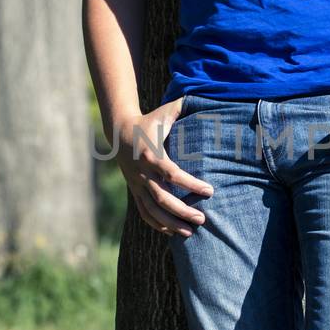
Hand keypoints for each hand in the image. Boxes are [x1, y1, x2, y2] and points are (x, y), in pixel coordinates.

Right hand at [115, 99, 213, 237]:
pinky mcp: (134, 190)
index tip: (210, 190)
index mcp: (151, 154)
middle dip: (183, 210)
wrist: (119, 131)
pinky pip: (144, 212)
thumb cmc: (150, 121)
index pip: (171, 174)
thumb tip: (210, 98)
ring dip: (171, 223)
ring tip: (191, 231)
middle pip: (162, 198)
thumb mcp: (166, 111)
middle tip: (203, 218)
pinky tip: (173, 232)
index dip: (190, 184)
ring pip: (152, 210)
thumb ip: (186, 106)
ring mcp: (136, 184)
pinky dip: (158, 224)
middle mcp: (141, 172)